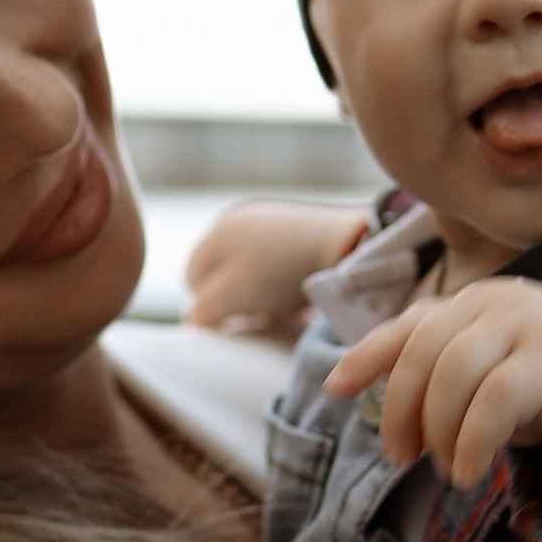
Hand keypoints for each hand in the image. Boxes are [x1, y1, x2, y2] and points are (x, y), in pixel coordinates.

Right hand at [180, 198, 371, 338]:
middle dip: (236, 301)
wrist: (349, 245)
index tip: (230, 321)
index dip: (207, 305)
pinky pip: (280, 266)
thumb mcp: (234, 294)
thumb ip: (206, 307)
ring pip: (253, 273)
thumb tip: (192, 317)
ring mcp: (274, 223)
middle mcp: (242, 220)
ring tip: (282, 309)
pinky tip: (301, 297)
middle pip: (224, 275)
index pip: (193, 277)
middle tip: (258, 317)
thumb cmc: (283, 270)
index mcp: (219, 231)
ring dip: (262, 297)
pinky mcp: (302, 231)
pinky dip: (284, 284)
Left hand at [321, 277, 541, 480]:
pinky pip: (496, 398)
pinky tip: (469, 472)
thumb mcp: (490, 380)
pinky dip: (472, 441)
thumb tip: (387, 421)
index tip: (332, 388)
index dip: (366, 355)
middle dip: (400, 410)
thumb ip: (444, 383)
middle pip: (422, 351)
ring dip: (439, 430)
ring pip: (454, 372)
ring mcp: (527, 322)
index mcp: (472, 304)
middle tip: (401, 457)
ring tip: (448, 469)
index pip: (409, 326)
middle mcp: (494, 302)